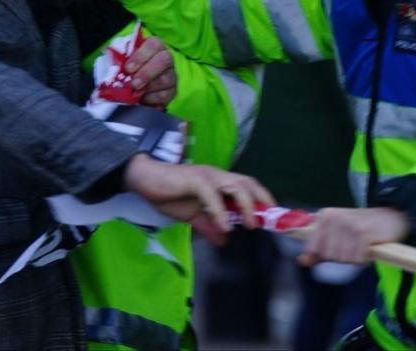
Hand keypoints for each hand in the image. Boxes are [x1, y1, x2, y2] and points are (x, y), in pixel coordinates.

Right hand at [123, 154, 274, 233]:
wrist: (144, 180)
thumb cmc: (168, 194)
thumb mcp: (192, 216)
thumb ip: (209, 226)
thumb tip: (223, 240)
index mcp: (218, 183)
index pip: (246, 186)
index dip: (261, 198)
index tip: (271, 217)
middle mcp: (217, 176)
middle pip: (247, 183)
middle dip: (262, 199)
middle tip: (269, 221)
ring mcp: (206, 176)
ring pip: (235, 186)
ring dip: (246, 206)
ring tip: (250, 225)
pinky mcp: (194, 180)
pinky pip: (212, 194)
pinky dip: (220, 211)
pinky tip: (224, 226)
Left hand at [124, 36, 176, 106]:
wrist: (135, 85)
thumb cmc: (129, 69)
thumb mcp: (123, 60)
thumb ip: (121, 60)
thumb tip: (115, 67)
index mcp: (155, 46)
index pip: (154, 44)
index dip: (141, 56)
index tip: (128, 68)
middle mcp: (167, 58)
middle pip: (164, 60)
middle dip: (147, 73)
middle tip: (133, 84)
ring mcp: (171, 75)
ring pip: (165, 80)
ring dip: (147, 88)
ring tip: (134, 93)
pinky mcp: (172, 91)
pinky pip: (165, 95)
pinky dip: (151, 99)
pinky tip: (142, 99)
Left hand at [297, 207, 409, 266]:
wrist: (392, 217)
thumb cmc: (362, 229)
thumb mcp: (337, 235)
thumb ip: (318, 250)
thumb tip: (301, 261)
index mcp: (324, 216)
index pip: (313, 248)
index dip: (325, 255)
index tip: (340, 247)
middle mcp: (334, 217)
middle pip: (329, 256)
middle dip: (343, 257)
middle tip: (355, 246)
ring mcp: (348, 224)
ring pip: (343, 259)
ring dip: (355, 258)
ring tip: (362, 246)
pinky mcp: (363, 233)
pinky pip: (357, 259)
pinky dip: (365, 259)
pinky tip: (370, 248)